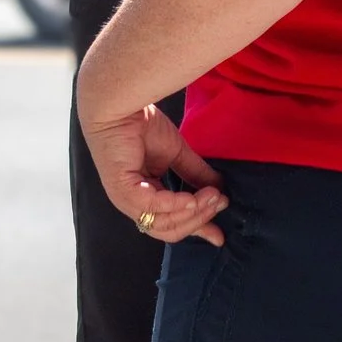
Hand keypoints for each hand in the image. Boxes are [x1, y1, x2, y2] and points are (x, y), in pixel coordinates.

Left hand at [80, 101, 228, 246]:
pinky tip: (192, 198)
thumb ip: (195, 172)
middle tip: (221, 202)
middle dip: (199, 220)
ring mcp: (125, 199)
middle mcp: (133, 204)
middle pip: (169, 229)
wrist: (119, 105)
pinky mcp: (122, 189)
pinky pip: (152, 205)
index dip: (196, 229)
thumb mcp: (176, 153)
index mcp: (144, 198)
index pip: (171, 224)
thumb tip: (219, 188)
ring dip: (193, 212)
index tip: (220, 235)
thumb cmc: (140, 126)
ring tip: (213, 196)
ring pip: (163, 223)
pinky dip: (175, 204)